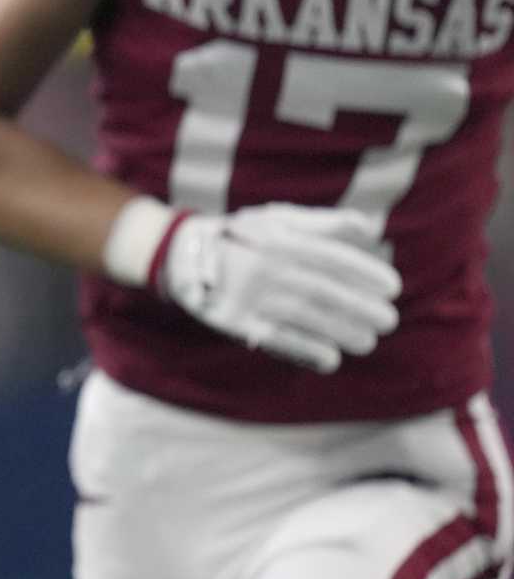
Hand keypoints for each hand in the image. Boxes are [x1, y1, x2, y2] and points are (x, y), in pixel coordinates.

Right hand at [154, 203, 400, 372]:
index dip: (365, 273)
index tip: (392, 287)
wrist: (185, 255)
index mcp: (280, 240)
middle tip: (388, 320)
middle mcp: (268, 267)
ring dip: (342, 331)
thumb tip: (369, 228)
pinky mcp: (238, 321)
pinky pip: (277, 339)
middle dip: (361, 307)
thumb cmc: (245, 236)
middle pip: (324, 291)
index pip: (331, 258)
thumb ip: (323, 223)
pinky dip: (306, 350)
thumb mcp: (278, 220)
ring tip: (367, 341)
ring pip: (306, 317)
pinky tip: (331, 359)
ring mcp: (252, 296)